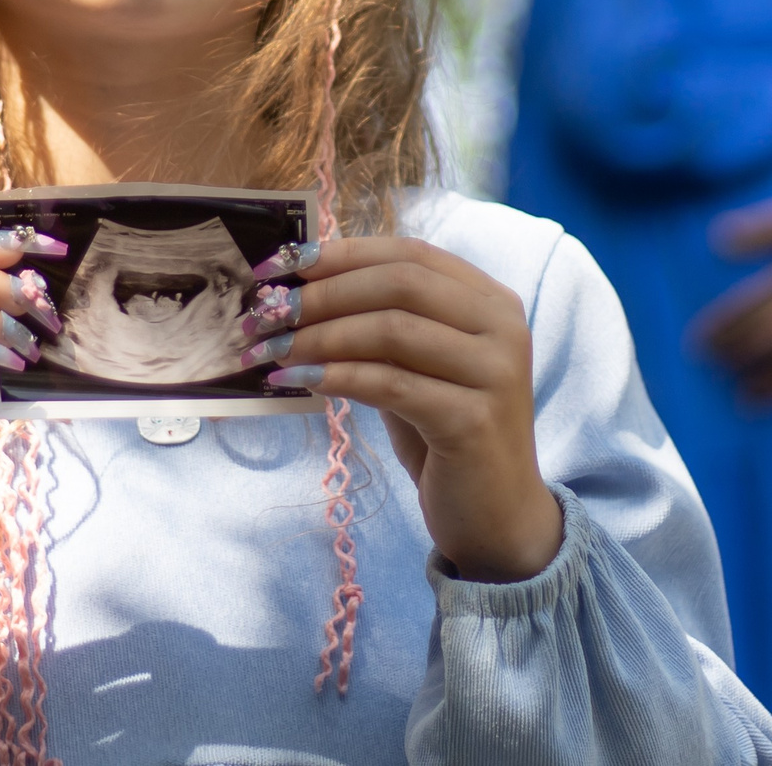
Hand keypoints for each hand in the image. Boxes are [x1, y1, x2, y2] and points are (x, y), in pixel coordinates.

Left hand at [240, 238, 561, 582]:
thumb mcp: (416, 369)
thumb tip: (300, 294)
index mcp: (491, 301)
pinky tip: (298, 380)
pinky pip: (391, 384)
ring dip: (320, 335)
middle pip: (399, 283)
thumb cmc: (446, 437)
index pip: (409, 254)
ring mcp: (495, 372)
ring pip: (392, 329)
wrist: (495, 518)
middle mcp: (503, 327)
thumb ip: (380, 328)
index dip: (342, 254)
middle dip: (324, 293)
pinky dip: (336, 376)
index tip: (282, 264)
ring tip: (273, 348)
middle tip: (268, 311)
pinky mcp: (474, 419)